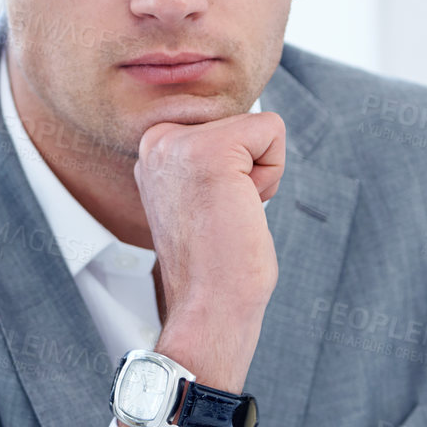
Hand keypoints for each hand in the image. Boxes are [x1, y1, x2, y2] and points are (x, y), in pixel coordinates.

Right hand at [135, 110, 285, 324]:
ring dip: (259, 175)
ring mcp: (179, 144)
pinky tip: (241, 208)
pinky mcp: (211, 151)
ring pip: (258, 127)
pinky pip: (272, 130)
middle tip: (222, 215)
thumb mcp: (200, 194)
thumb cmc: (216, 263)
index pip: (224, 125)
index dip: (236, 170)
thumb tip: (247, 132)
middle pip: (242, 122)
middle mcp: (158, 142)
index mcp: (154, 151)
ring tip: (229, 213)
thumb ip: (208, 160)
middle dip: (249, 169)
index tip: (212, 211)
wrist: (209, 305)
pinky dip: (272, 174)